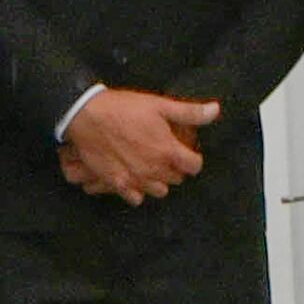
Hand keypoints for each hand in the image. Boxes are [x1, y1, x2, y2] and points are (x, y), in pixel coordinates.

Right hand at [58, 86, 216, 200]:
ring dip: (159, 180)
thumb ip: (190, 112)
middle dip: (176, 168)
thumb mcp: (159, 105)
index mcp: (168, 151)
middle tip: (166, 153)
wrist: (86, 116)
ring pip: (160, 191)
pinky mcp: (118, 184)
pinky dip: (138, 190)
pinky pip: (136, 198)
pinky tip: (135, 176)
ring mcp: (136, 180)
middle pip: (177, 179)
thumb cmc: (124, 109)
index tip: (185, 150)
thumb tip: (216, 111)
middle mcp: (155, 170)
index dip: (192, 157)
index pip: (195, 166)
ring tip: (152, 165)